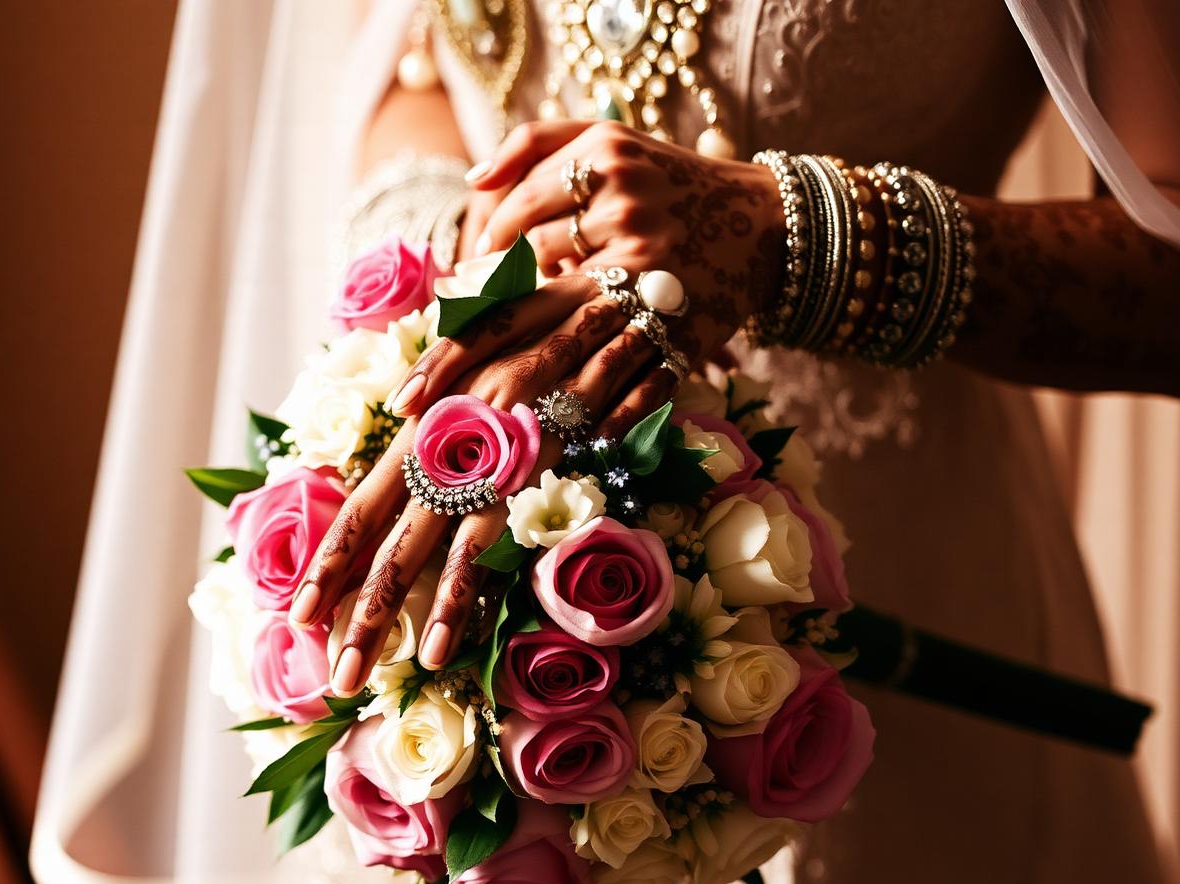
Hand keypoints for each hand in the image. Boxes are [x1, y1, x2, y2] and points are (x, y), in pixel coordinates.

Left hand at [291, 275, 659, 695]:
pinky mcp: (543, 460)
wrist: (620, 295)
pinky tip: (444, 641)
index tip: (297, 615)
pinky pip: (496, 537)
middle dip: (358, 604)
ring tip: (384, 667)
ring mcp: (496, 449)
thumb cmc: (545, 337)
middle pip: (389, 533)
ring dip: (411, 611)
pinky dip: (468, 591)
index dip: (330, 560)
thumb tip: (396, 483)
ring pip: (438, 543)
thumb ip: (440, 432)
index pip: (364, 502)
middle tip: (332, 674)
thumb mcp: (478, 378)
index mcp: (427, 423)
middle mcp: (450, 436)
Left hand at [390, 122, 784, 448]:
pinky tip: (565, 449)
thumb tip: (471, 183)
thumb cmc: (670, 181)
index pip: (513, 225)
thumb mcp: (606, 137)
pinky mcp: (686, 338)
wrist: (769, 224)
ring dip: (520, 402)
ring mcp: (657, 289)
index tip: (456, 287)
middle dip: (458, 359)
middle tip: (410, 402)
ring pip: (574, 354)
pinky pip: (638, 386)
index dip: (476, 259)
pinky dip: (604, 418)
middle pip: (524, 306)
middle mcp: (627, 228)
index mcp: (603, 175)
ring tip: (472, 442)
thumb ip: (534, 144)